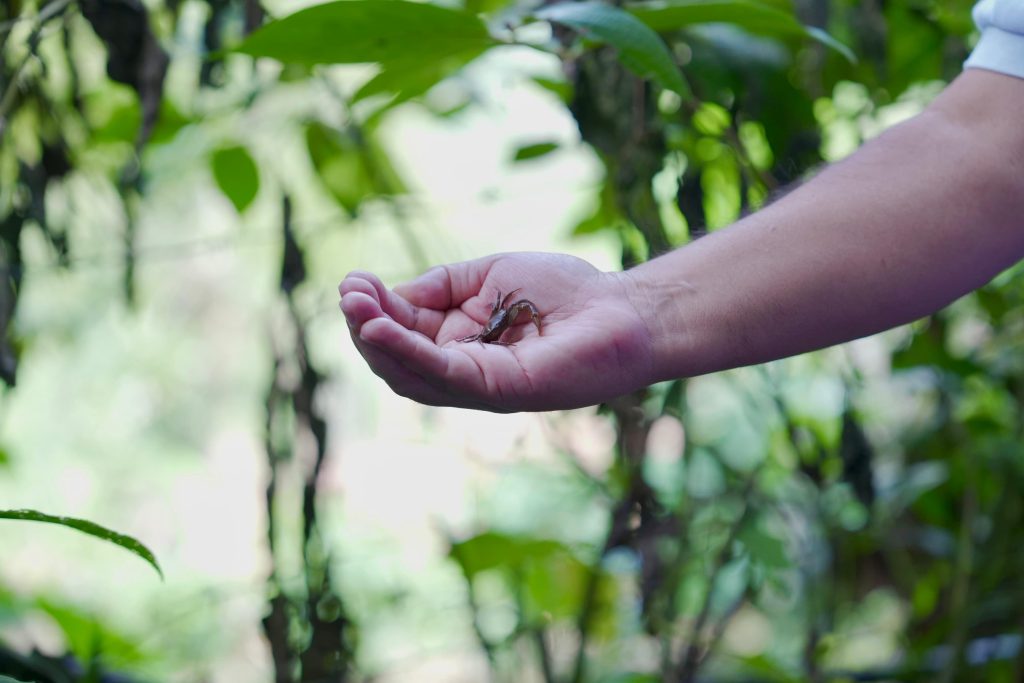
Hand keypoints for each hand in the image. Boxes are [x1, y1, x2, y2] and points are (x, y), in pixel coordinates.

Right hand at [339, 252, 653, 411]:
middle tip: (348, 294)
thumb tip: (389, 294)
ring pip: (410, 374)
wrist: (621, 307)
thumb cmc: (564, 290)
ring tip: (354, 308)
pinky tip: (380, 328)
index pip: (402, 332)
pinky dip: (407, 352)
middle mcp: (462, 370)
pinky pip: (442, 374)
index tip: (352, 281)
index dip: (373, 309)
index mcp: (458, 342)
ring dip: (377, 342)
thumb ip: (439, 285)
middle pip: (396, 360)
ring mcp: (478, 385)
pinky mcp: (498, 390)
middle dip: (365, 327)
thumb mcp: (487, 273)